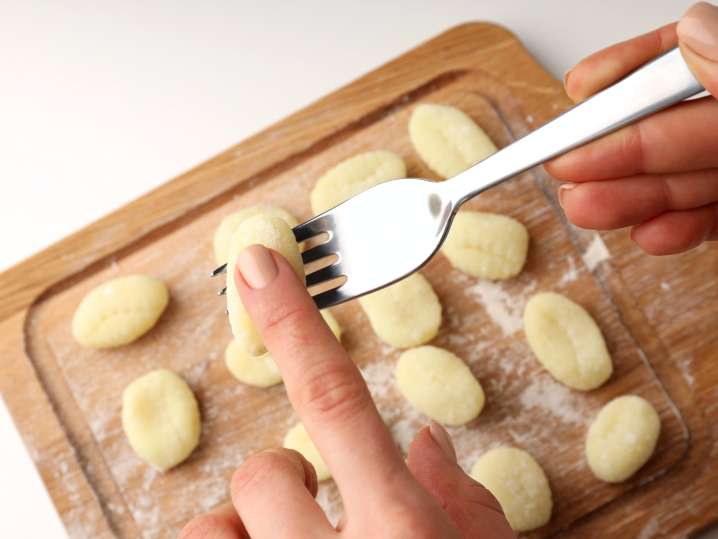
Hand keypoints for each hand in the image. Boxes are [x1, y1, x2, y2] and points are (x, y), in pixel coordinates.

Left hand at [179, 245, 514, 538]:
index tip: (257, 266)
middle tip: (320, 501)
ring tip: (286, 536)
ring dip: (245, 523)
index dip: (292, 322)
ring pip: (211, 527)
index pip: (334, 397)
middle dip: (286, 475)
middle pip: (263, 473)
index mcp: (400, 528)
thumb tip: (425, 442)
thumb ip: (462, 495)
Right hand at [545, 2, 717, 254]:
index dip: (630, 69)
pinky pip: (716, 217)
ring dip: (631, 198)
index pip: (680, 61)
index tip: (581, 88)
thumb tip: (693, 30)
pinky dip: (682, 229)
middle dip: (613, 149)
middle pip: (673, 128)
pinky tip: (649, 234)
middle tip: (563, 166)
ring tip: (583, 207)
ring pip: (687, 178)